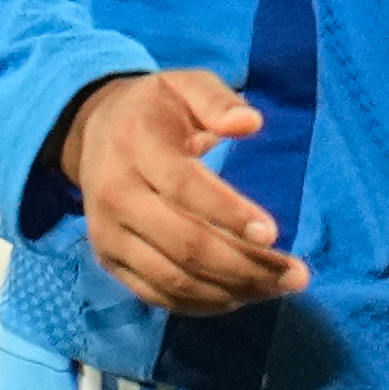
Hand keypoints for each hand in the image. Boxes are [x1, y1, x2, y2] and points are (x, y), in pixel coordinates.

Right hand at [60, 70, 305, 315]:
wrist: (92, 132)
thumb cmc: (155, 110)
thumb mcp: (184, 86)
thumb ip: (217, 100)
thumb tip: (250, 124)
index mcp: (135, 147)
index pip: (182, 188)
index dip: (229, 214)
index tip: (274, 234)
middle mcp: (114, 196)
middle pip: (183, 244)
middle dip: (245, 265)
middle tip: (296, 275)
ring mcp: (107, 234)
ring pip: (174, 278)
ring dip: (232, 291)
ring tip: (278, 287)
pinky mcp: (109, 260)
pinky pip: (158, 295)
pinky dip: (203, 304)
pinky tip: (240, 296)